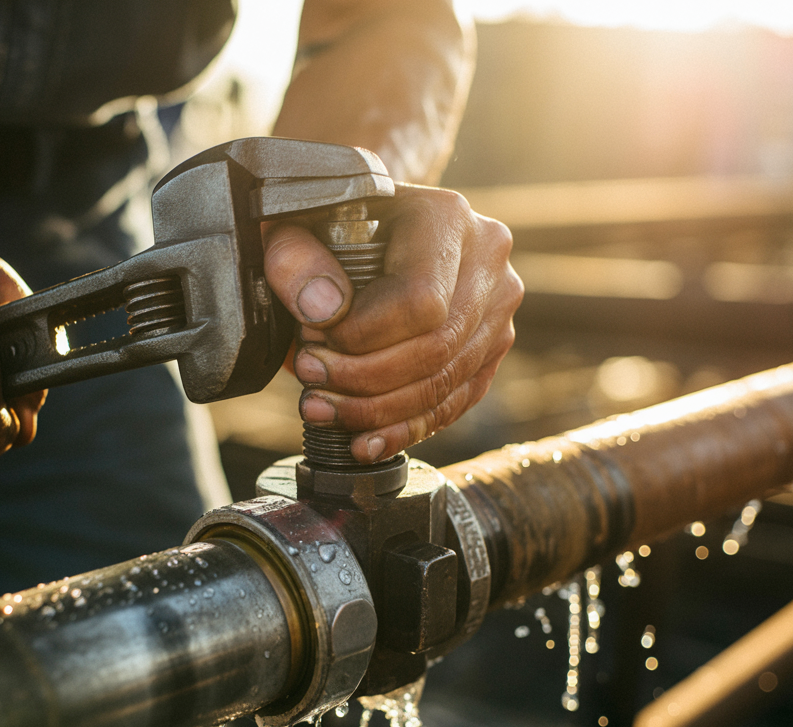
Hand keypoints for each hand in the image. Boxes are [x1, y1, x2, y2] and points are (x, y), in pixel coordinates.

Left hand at [264, 184, 521, 462]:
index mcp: (447, 217)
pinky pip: (456, 402)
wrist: (363, 225)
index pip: (419, 301)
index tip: (312, 343)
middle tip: (311, 387)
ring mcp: (497, 306)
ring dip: (379, 412)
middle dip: (365, 381)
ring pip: (446, 382)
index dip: (362, 338)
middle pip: (437, 348)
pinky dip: (407, 429)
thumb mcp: (295, 224)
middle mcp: (487, 259)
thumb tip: (323, 311)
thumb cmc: (328, 223)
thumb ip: (296, 259)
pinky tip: (365, 443)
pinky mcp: (491, 347)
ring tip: (323, 411)